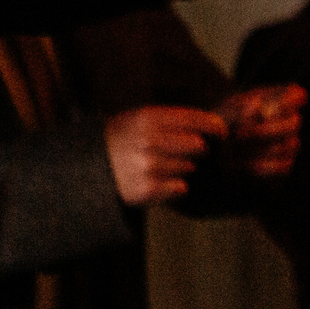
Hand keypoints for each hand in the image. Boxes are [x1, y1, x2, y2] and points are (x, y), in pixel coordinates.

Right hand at [104, 104, 226, 204]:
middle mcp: (148, 140)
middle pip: (199, 146)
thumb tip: (215, 124)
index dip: (215, 127)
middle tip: (183, 152)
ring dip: (182, 169)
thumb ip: (173, 119)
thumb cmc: (122, 140)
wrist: (87, 168)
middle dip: (196, 150)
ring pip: (190, 168)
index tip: (222, 133)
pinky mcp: (147, 190)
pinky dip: (175, 187)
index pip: (197, 120)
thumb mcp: (140, 118)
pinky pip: (181, 187)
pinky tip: (158, 181)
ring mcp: (147, 166)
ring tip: (160, 166)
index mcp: (148, 118)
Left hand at [218, 84, 303, 179]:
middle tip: (238, 135)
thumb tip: (258, 103)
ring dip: (259, 149)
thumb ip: (239, 109)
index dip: (289, 101)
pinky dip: (262, 166)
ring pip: (290, 145)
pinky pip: (283, 166)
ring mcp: (288, 143)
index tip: (267, 111)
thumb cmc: (216, 126)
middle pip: (295, 123)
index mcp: (275, 99)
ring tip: (233, 151)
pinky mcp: (284, 164)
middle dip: (266, 130)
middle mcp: (287, 120)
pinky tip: (241, 164)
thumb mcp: (222, 114)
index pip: (297, 95)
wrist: (208, 151)